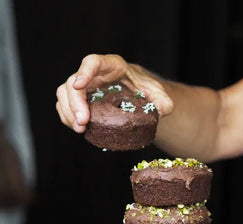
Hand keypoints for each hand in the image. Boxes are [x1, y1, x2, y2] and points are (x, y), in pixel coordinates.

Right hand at [56, 54, 173, 132]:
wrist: (140, 96)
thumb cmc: (147, 91)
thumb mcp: (160, 95)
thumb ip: (163, 101)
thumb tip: (163, 109)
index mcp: (113, 66)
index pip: (93, 62)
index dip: (84, 72)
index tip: (79, 85)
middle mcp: (95, 75)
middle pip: (73, 81)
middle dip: (74, 102)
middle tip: (83, 122)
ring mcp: (86, 87)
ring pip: (64, 94)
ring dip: (68, 112)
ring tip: (80, 129)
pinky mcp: (82, 101)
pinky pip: (66, 106)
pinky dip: (67, 118)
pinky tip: (78, 128)